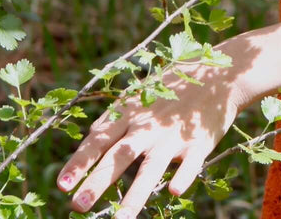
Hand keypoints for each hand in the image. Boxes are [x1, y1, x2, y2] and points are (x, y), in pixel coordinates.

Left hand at [57, 53, 247, 214]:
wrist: (218, 75)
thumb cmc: (172, 88)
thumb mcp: (140, 96)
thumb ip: (115, 120)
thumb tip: (89, 139)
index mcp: (132, 113)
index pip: (100, 140)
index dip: (81, 162)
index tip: (62, 185)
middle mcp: (149, 126)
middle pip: (120, 156)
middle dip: (99, 181)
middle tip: (78, 205)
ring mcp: (174, 135)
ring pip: (151, 168)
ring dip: (134, 195)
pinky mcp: (199, 143)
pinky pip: (190, 163)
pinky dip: (183, 175)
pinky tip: (174, 191)